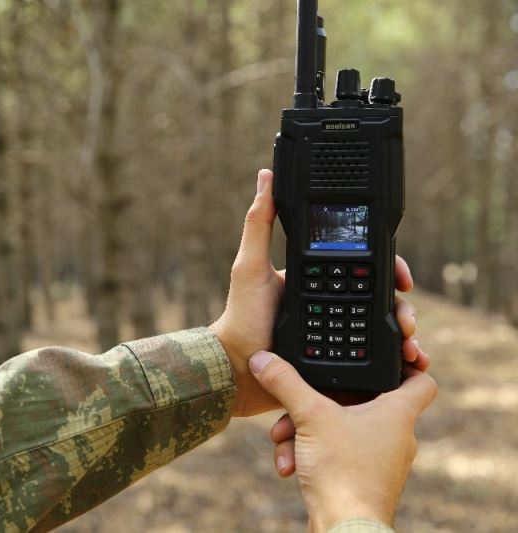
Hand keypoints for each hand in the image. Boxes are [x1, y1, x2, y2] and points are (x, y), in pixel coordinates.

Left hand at [210, 169, 428, 416]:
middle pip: (379, 299)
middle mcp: (327, 303)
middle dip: (402, 308)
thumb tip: (266, 178)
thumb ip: (260, 223)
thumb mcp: (250, 266)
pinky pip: (372, 358)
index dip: (388, 270)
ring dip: (404, 335)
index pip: (361, 266)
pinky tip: (407, 364)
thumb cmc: (241, 317)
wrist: (238, 371)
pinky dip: (395, 360)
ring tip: (411, 346)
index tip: (404, 279)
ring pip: (381, 330)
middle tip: (408, 319)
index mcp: (314, 278)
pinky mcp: (337, 360)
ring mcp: (334, 331)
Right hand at [250, 352, 436, 530]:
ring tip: (284, 441)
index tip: (385, 356)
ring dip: (307, 432)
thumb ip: (285, 383)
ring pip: (342, 430)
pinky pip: (336, 453)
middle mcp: (396, 436)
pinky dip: (311, 454)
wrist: (345, 527)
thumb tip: (262, 359)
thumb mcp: (309, 416)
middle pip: (363, 402)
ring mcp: (381, 460)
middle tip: (299, 404)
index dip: (407, 363)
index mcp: (398, 413)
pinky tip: (290, 464)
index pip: (421, 379)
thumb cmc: (343, 472)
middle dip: (321, 403)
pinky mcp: (363, 479)